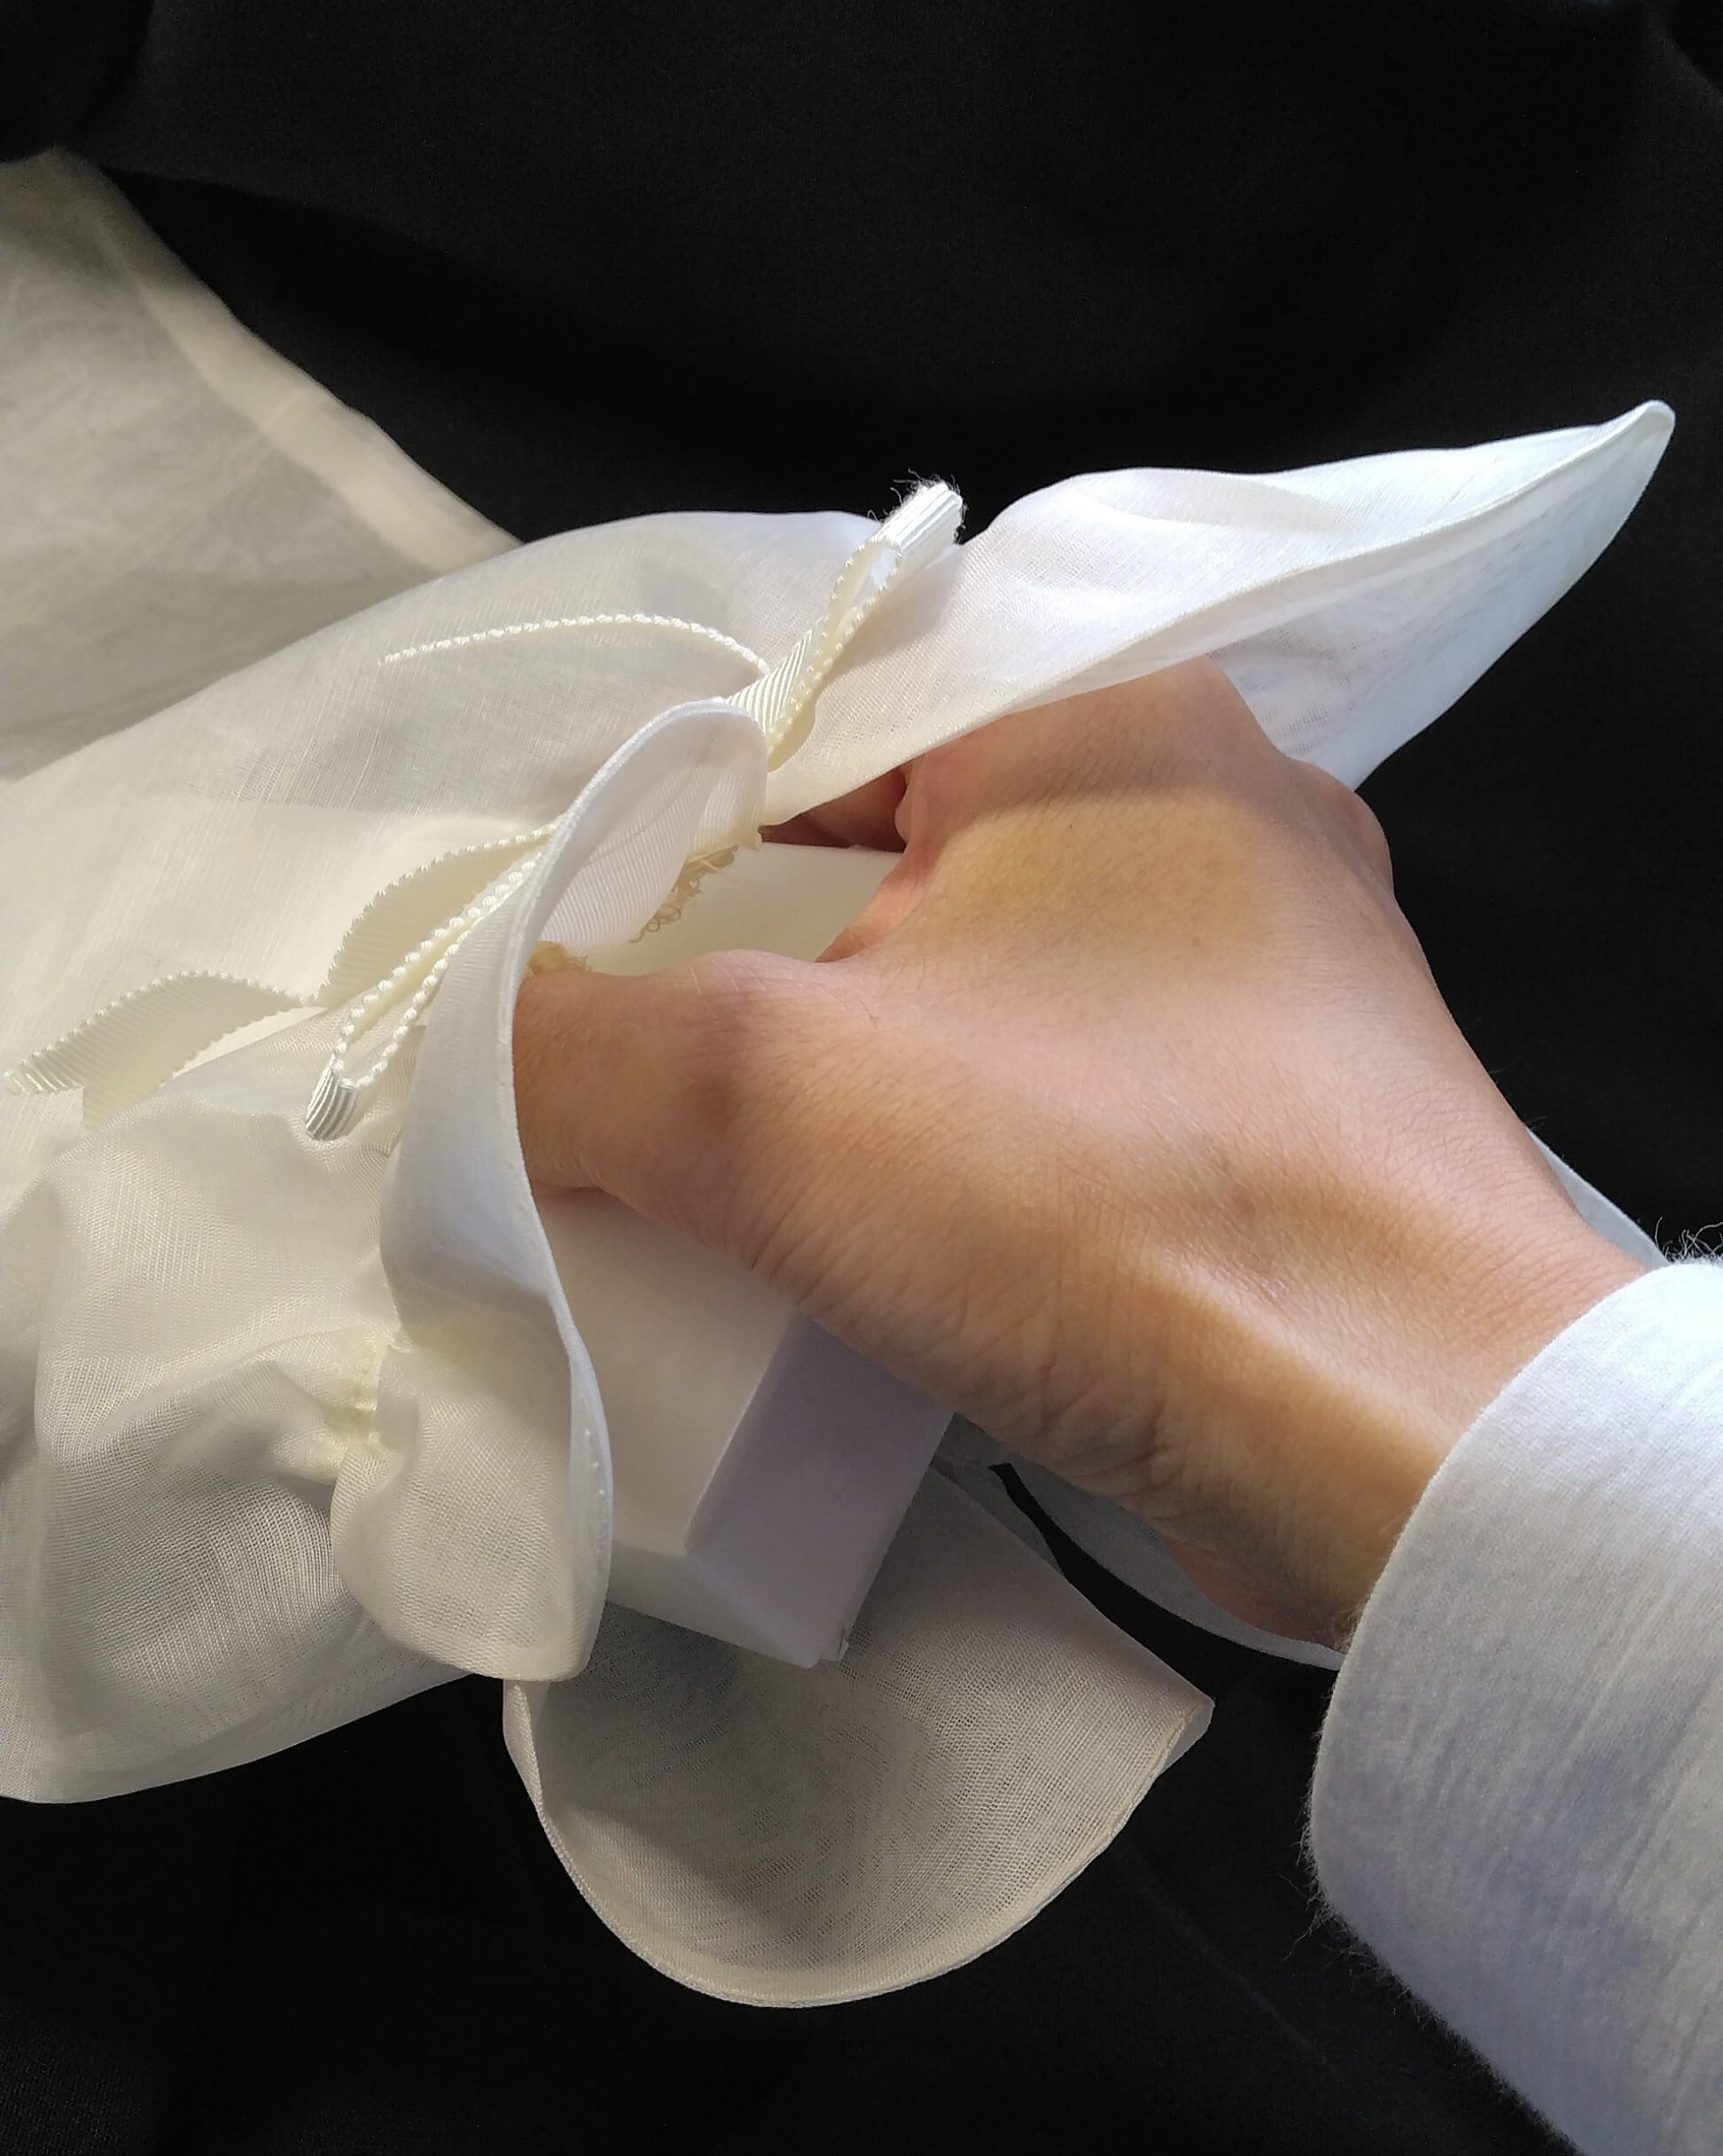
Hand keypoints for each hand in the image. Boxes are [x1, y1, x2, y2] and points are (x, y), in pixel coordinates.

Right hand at [513, 662, 1641, 1642]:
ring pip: (992, 978)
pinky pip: (1071, 1086)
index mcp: (1111, 719)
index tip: (574, 941)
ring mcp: (1272, 973)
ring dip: (865, 1066)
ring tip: (733, 1158)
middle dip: (760, 959)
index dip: (674, 824)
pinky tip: (888, 1228)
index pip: (826, 715)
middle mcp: (1215, 813)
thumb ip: (568, 1045)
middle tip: (631, 1056)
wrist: (1400, 1445)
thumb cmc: (1095, 1203)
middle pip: (905, 851)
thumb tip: (477, 1048)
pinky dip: (970, 1141)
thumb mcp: (763, 1096)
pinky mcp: (1286, 1115)